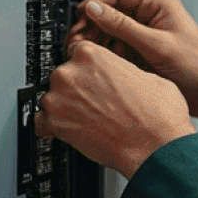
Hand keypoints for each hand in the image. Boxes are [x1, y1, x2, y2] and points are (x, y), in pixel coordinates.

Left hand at [32, 38, 196, 177]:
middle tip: (94, 101)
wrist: (155, 144)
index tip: (89, 77)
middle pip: (63, 74)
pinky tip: (69, 130)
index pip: (76, 53)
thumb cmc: (155, 112)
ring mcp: (59, 99)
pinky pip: (42, 123)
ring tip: (87, 118)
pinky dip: (52, 127)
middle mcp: (71, 72)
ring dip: (65, 107)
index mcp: (91, 54)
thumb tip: (116, 73)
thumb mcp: (142, 72)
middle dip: (76, 87)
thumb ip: (118, 67)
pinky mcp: (55, 125)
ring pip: (52, 97)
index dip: (86, 68)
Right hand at [67, 0, 197, 138]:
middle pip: (111, 12)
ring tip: (88, 56)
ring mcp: (147, 35)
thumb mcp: (158, 46)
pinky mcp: (144, 52)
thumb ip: (124, 27)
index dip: (96, 4)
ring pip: (112, 32)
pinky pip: (119, 49)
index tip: (80, 18)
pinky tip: (103, 66)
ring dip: (98, 43)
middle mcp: (151, 15)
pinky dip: (109, 56)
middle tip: (77, 42)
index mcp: (158, 3)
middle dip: (92, 26)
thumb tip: (95, 11)